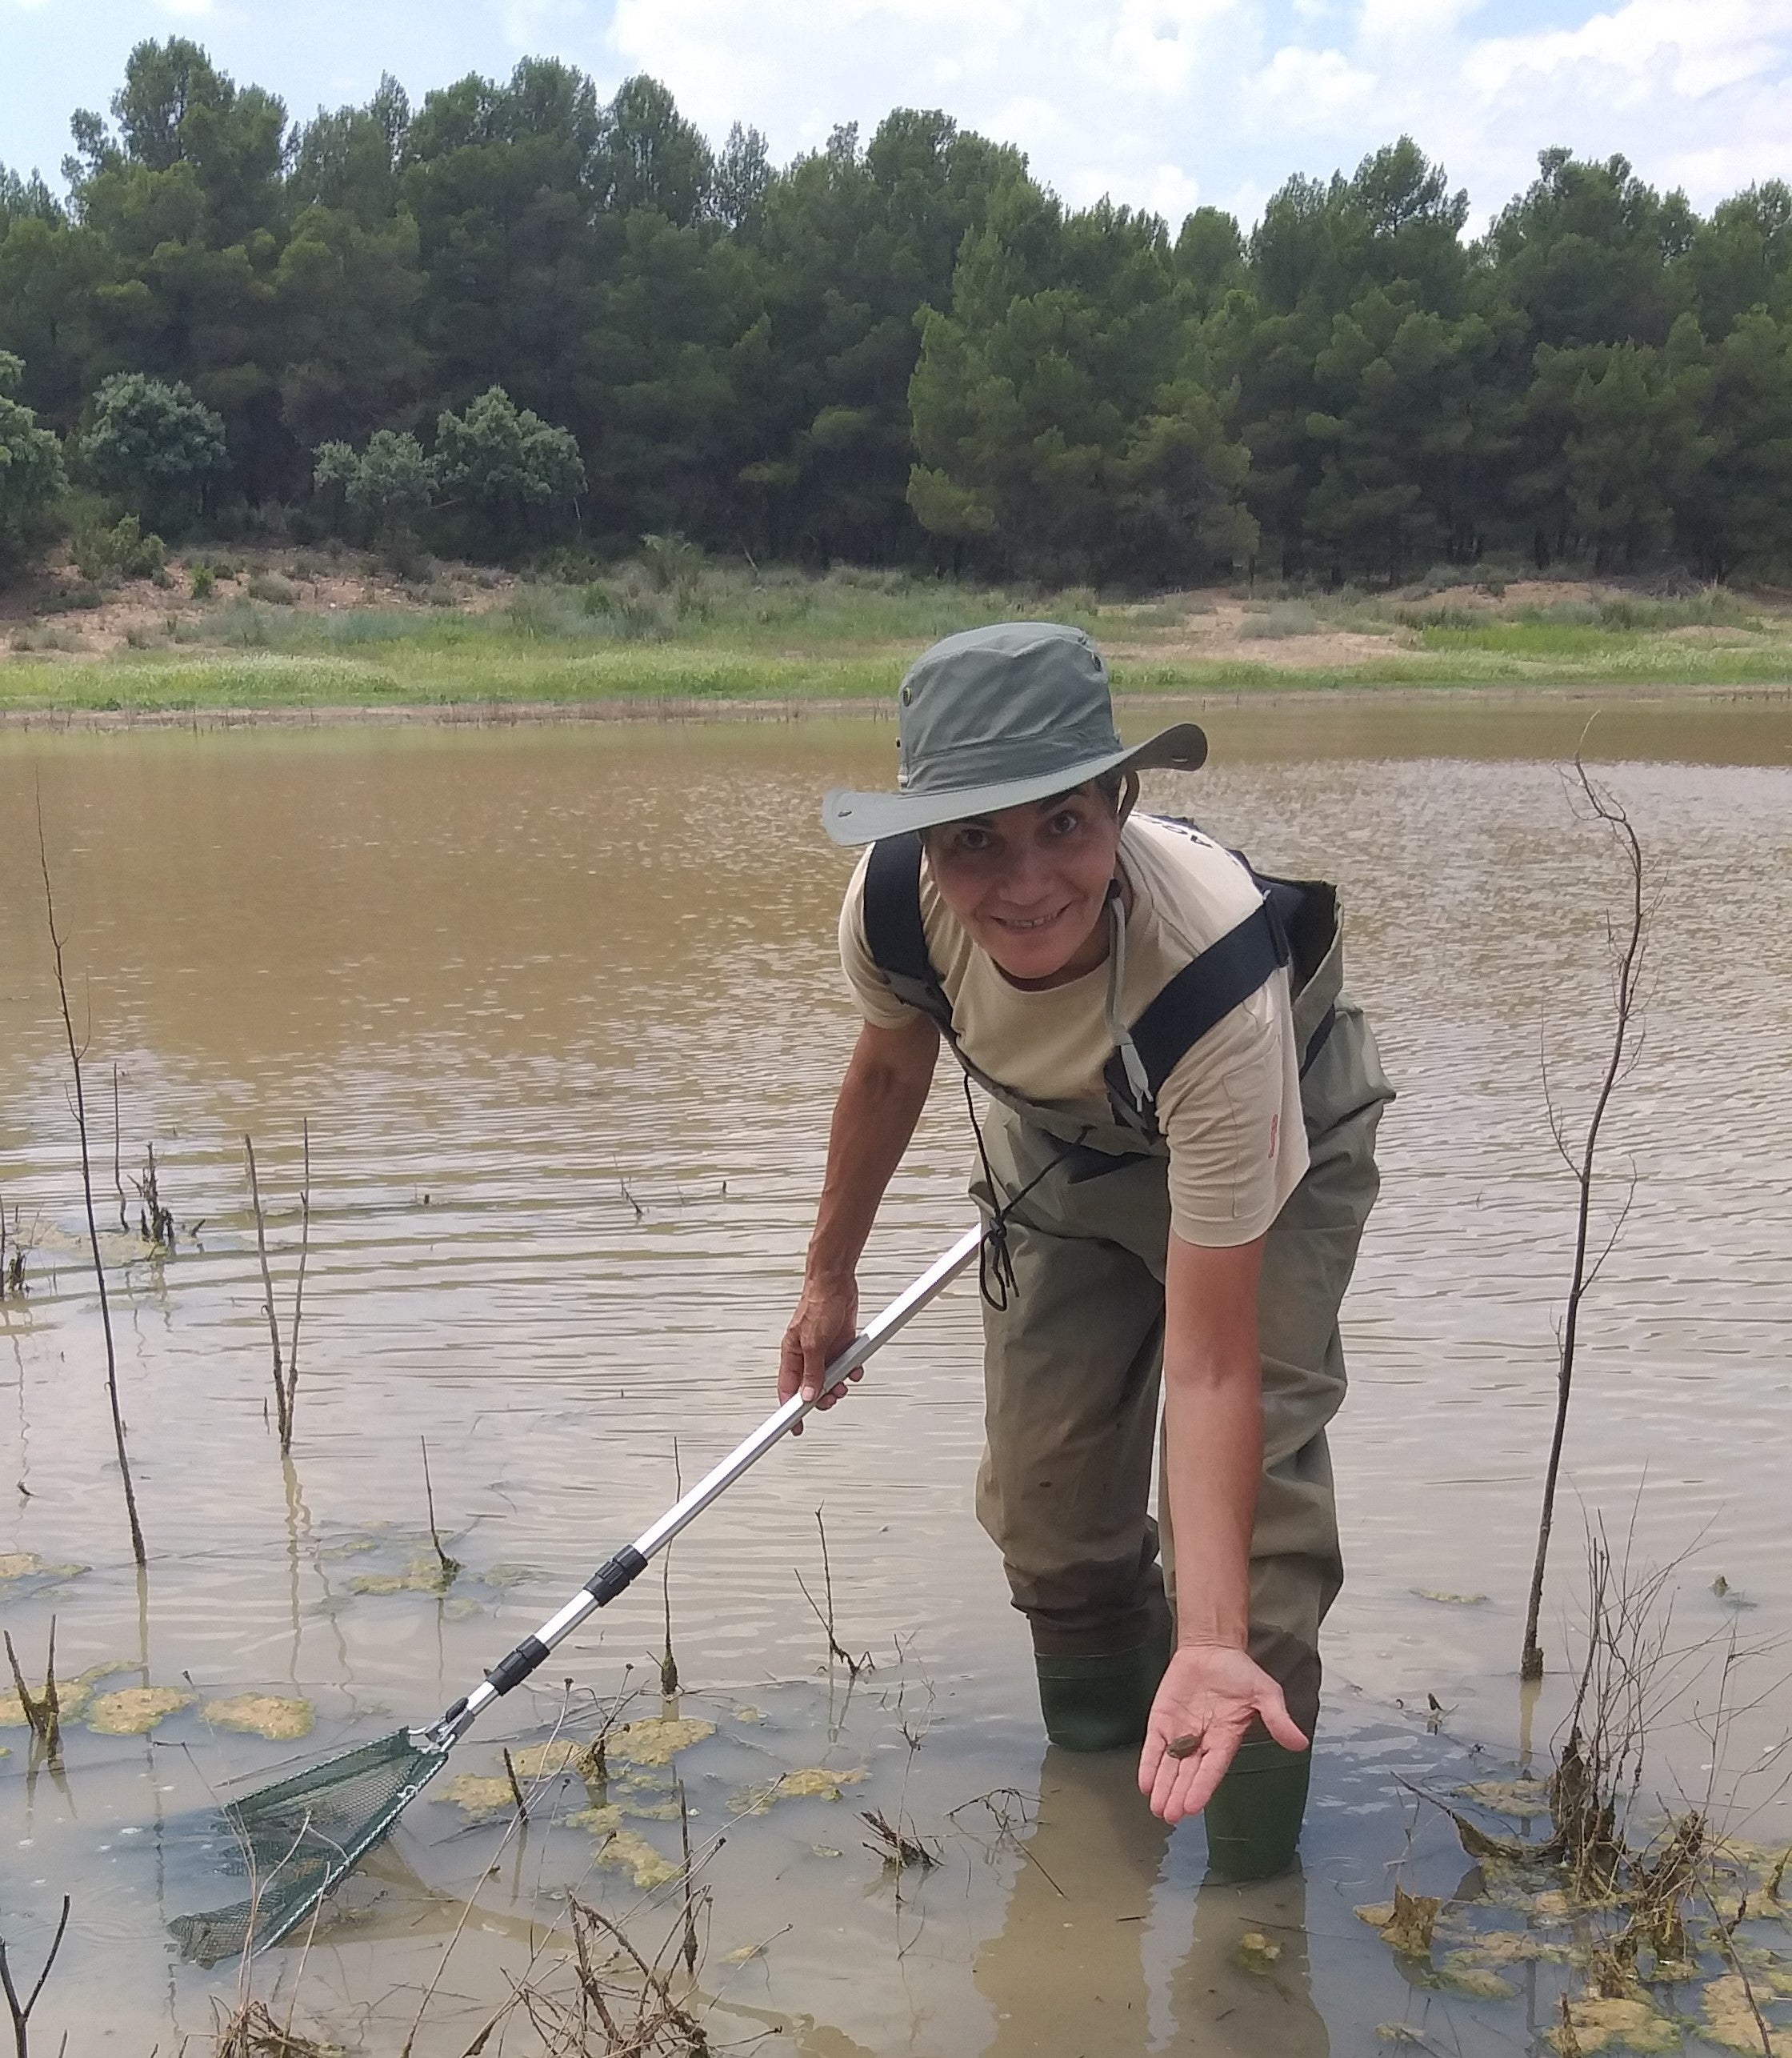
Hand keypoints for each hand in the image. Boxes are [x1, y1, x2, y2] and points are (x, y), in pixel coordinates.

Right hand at [777, 1274, 859, 1435]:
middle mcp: (806, 1355)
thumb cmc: (817, 1304)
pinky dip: (851, 1370)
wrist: (836, 1283)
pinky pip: (845, 1365)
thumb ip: (812, 1371)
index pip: (786, 1390)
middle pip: (810, 1388)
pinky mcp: (840, 1344)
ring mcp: (824, 1350)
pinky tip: (855, 1368)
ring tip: (845, 1383)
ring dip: (839, 1384)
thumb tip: (809, 1394)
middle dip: (822, 1397)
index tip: (793, 1427)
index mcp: (791, 1354)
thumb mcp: (814, 1343)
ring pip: (829, 1379)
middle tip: (832, 1398)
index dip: (789, 1411)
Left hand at [1137, 1643, 1307, 1823]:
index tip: (1192, 1807)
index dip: (1202, 1787)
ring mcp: (1180, 1732)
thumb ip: (1277, 1718)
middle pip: (1188, 1773)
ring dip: (1163, 1786)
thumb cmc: (1240, 1672)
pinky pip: (1154, 1746)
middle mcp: (1201, 1742)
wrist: (1212, 1648)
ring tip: (1158, 1808)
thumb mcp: (1265, 1692)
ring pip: (1170, 1766)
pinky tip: (1145, 1783)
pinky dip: (1148, 1764)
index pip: (1212, 1768)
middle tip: (1170, 1815)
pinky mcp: (1162, 1720)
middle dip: (1179, 1794)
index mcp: (1225, 1739)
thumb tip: (1300, 1742)